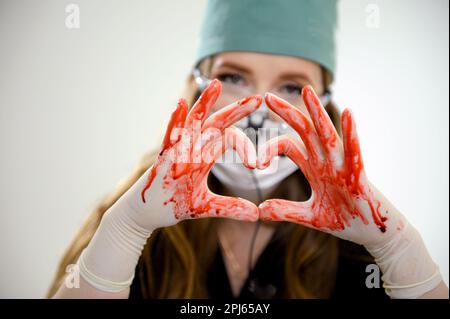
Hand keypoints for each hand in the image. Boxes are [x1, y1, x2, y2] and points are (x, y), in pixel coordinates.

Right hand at [75, 80, 260, 292]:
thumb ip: (230, 206)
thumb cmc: (174, 205)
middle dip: (236, 110)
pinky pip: (169, 137)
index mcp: (205, 155)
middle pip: (216, 123)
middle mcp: (193, 148)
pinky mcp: (163, 159)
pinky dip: (175, 122)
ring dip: (204, 103)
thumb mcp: (206, 207)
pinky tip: (180, 105)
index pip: (229, 139)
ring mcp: (177, 151)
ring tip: (217, 85)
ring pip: (192, 122)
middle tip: (257, 98)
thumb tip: (256, 214)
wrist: (146, 214)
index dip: (245, 147)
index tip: (258, 165)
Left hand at [257, 86, 404, 246]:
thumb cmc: (344, 220)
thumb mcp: (309, 216)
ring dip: (317, 112)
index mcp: (314, 168)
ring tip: (306, 90)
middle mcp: (327, 161)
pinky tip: (348, 114)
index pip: (289, 146)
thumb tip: (260, 210)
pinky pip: (354, 152)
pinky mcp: (358, 176)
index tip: (256, 163)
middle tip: (267, 96)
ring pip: (327, 134)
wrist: (370, 234)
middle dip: (287, 112)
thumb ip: (286, 211)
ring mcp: (343, 166)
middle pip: (305, 131)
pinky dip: (351, 134)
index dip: (271, 148)